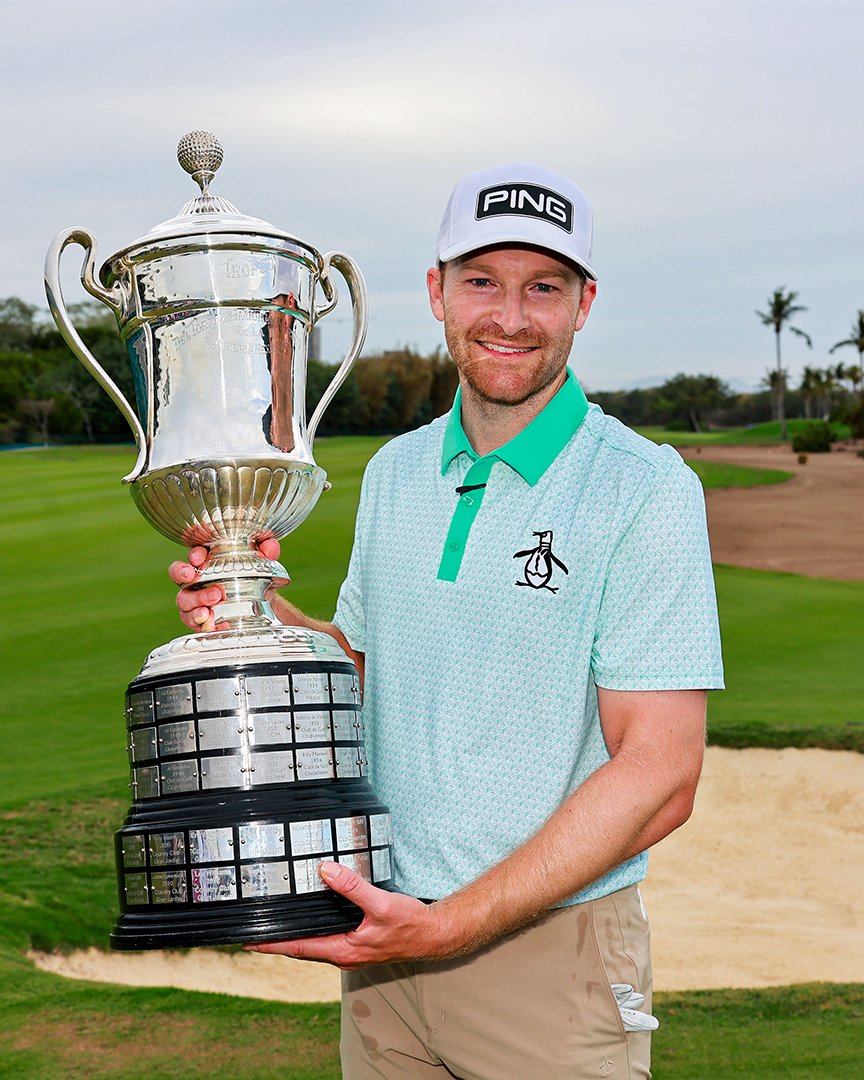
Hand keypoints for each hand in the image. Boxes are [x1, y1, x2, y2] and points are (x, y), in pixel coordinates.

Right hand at [169, 539, 284, 632]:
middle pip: (178, 574)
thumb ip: (266, 552)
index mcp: (208, 560)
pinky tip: (212, 623)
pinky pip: (193, 622)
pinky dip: (203, 623)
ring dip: (195, 602)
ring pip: (184, 600)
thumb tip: (270, 545)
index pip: (194, 554)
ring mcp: (194, 599)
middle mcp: (196, 579)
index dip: (194, 555)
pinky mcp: (198, 619)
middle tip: (195, 577)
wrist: (260, 603)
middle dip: (182, 574)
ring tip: (208, 607)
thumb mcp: (262, 563)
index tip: (199, 557)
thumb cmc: (253, 577)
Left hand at [244, 861, 448, 968]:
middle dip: (277, 940)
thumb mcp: (380, 903)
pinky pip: (327, 939)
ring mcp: (350, 951)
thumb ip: (352, 887)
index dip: (272, 944)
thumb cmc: (409, 924)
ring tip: (275, 924)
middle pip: (301, 948)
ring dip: (294, 936)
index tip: (248, 942)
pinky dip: (312, 931)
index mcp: (343, 950)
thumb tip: (325, 870)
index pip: (298, 947)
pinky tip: (311, 918)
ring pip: (313, 944)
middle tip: (253, 931)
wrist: (433, 936)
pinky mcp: (358, 943)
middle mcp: (343, 954)